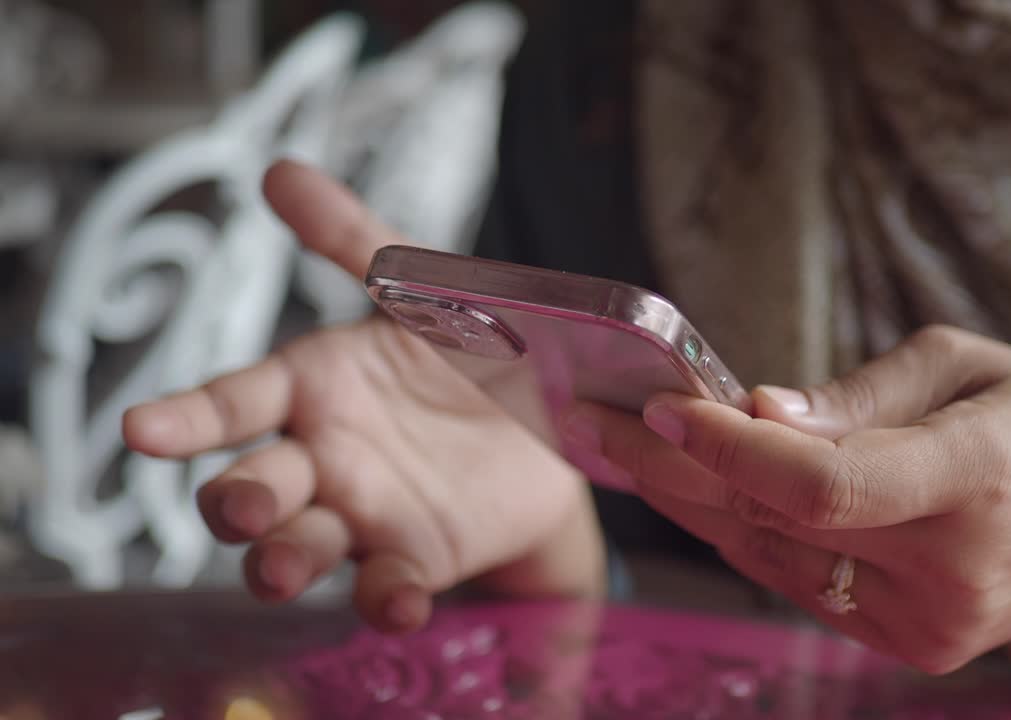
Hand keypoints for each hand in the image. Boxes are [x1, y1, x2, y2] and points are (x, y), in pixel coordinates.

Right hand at [124, 161, 604, 632]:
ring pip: (301, 543)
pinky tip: (396, 599)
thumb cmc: (469, 351)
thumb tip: (279, 170)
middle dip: (237, 500)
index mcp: (314, 389)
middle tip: (242, 506)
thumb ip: (351, 239)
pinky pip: (389, 583)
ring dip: (283, 559)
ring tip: (279, 568)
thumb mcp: (417, 289)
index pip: (235, 402)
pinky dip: (387, 597)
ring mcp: (364, 513)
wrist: (552, 420)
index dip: (187, 418)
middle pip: (254, 486)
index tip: (142, 430)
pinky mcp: (415, 555)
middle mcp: (324, 457)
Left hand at [567, 325, 1010, 718]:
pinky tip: (690, 485)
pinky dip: (740, 528)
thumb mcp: (968, 367)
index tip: (661, 404)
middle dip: (675, 466)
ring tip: (621, 443)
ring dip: (689, 498)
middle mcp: (952, 564)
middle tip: (599, 417)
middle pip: (777, 522)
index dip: (731, 449)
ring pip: (770, 555)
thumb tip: (759, 411)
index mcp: (979, 474)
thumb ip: (860, 398)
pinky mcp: (908, 643)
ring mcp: (928, 620)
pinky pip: (795, 578)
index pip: (827, 482)